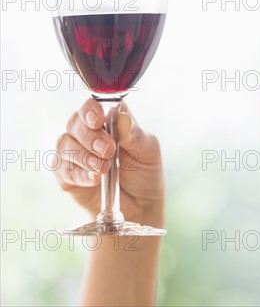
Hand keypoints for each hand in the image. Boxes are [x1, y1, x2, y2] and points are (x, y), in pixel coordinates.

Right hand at [54, 98, 164, 225]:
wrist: (140, 204)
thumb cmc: (145, 171)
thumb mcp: (148, 151)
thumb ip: (135, 135)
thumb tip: (123, 119)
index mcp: (109, 120)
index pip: (93, 105)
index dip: (91, 110)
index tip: (98, 120)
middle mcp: (88, 132)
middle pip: (75, 122)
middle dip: (90, 136)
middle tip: (108, 150)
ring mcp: (75, 152)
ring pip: (65, 144)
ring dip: (84, 156)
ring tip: (103, 168)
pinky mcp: (67, 174)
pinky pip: (61, 169)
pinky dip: (78, 174)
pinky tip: (94, 179)